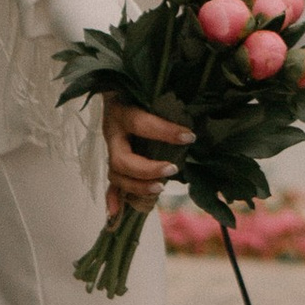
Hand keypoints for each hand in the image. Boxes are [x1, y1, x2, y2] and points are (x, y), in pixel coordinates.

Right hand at [104, 95, 192, 217]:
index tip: (189, 136)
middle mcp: (112, 133)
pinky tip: (117, 214)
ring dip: (137, 187)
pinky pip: (111, 184)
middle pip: (121, 160)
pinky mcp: (113, 162)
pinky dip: (114, 200)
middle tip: (172, 169)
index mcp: (122, 112)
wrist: (115, 90)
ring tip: (159, 189)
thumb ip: (167, 103)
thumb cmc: (138, 90)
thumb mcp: (150, 91)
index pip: (141, 124)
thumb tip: (194, 118)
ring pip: (116, 175)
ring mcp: (110, 149)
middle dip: (147, 170)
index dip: (164, 132)